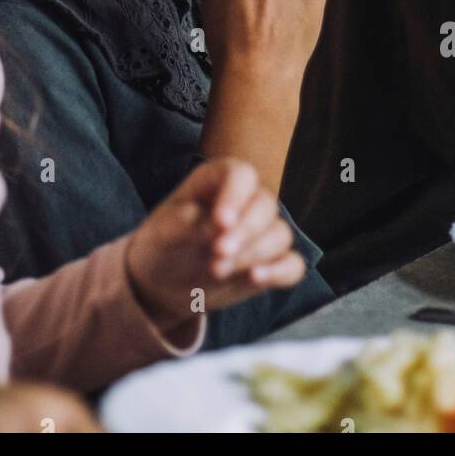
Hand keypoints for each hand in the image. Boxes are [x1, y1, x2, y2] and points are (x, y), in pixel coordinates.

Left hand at [125, 158, 304, 337]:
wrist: (163, 281)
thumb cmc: (163, 243)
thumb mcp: (162, 230)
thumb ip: (186, 223)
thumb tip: (216, 228)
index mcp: (219, 180)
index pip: (240, 175)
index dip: (235, 196)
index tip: (220, 223)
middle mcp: (246, 201)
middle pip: (265, 205)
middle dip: (245, 232)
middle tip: (218, 253)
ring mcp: (261, 233)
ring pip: (280, 234)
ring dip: (254, 254)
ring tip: (217, 271)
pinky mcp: (270, 264)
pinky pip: (292, 265)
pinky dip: (279, 272)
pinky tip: (256, 279)